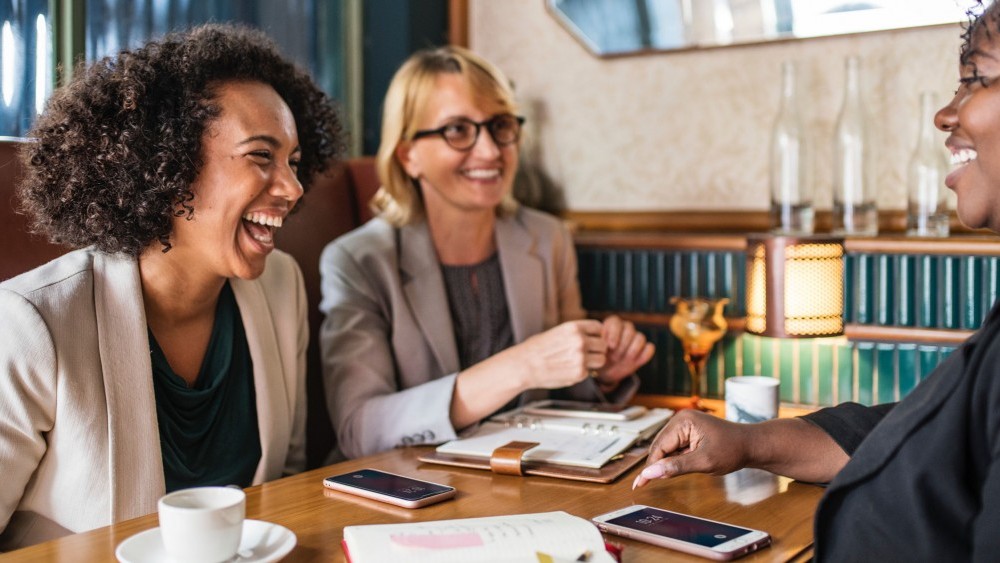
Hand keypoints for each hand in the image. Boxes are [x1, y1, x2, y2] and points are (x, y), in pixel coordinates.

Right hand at [514, 319, 606, 389]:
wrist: (524, 365)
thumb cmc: (536, 349)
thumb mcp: (557, 332)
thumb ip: (576, 334)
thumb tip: (593, 337)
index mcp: (574, 328)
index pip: (598, 327)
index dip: (596, 334)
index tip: (592, 340)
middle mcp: (580, 341)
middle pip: (603, 345)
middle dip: (596, 350)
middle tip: (586, 354)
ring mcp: (581, 358)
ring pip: (601, 360)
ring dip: (594, 362)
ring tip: (579, 363)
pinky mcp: (579, 373)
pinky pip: (589, 373)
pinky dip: (582, 373)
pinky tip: (568, 370)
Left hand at [595, 315, 654, 387]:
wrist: (604, 370)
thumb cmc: (597, 357)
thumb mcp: (593, 350)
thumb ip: (597, 343)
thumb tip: (601, 341)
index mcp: (611, 324)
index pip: (616, 322)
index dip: (614, 334)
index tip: (610, 346)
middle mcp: (625, 328)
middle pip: (629, 329)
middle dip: (622, 345)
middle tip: (614, 356)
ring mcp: (635, 339)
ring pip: (640, 337)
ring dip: (632, 350)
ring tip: (622, 360)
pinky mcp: (644, 350)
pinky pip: (649, 348)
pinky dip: (644, 355)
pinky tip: (634, 362)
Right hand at [632, 409, 750, 488]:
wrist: (752, 445)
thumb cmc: (733, 450)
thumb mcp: (704, 462)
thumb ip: (676, 467)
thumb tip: (651, 472)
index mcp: (683, 421)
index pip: (659, 446)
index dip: (649, 466)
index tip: (639, 483)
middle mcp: (681, 419)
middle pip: (660, 446)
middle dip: (656, 465)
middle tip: (644, 484)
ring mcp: (685, 425)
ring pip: (666, 448)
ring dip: (667, 462)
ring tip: (673, 474)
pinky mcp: (689, 432)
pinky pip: (675, 447)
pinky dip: (675, 459)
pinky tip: (681, 467)